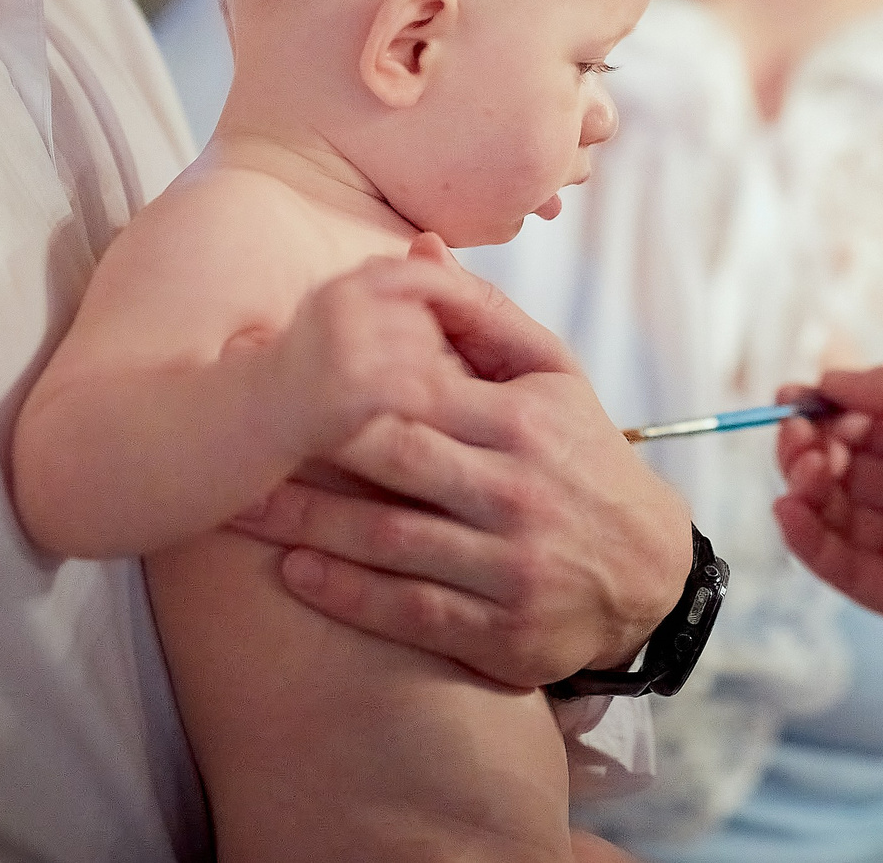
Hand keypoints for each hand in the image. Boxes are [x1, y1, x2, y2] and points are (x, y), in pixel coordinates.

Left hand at [234, 236, 693, 686]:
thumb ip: (482, 317)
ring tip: (236, 508)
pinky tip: (294, 572)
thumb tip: (415, 251)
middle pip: (394, 461)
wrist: (650, 573)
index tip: (272, 365)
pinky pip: (409, 610)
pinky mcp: (501, 631)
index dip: (342, 377)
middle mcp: (517, 490)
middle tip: (232, 436)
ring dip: (306, 524)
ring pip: (390, 539)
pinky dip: (347, 593)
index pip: (419, 388)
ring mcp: (509, 565)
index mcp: (525, 420)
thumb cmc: (583, 458)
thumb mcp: (554, 378)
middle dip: (307, 448)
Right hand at [258, 243, 465, 459]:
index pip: (414, 274)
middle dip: (436, 348)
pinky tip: (423, 415)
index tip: (471, 313)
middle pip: (424, 320)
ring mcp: (348, 348)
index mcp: (342, 289)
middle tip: (439, 374)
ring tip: (426, 395)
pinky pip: (421, 388)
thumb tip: (438, 277)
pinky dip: (430, 402)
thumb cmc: (299, 372)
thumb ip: (378, 298)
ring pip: (427, 354)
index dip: (448, 291)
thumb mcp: (334, 318)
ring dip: (435, 377)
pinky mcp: (357, 388)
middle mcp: (343, 311)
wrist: (250, 419)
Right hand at [773, 364, 882, 619]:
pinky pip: (845, 564)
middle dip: (812, 448)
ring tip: (805, 472)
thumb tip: (830, 379)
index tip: (791, 400)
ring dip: (808, 489)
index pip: (865, 424)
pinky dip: (810, 540)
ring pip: (839, 513)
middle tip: (800, 441)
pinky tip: (791, 511)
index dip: (825, 412)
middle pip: (844, 468)